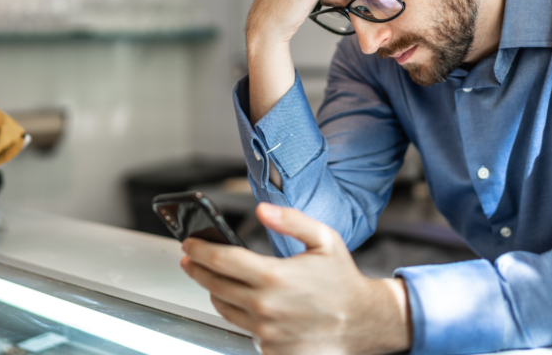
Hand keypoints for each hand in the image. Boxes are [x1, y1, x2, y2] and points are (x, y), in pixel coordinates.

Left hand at [180, 203, 411, 354]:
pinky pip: (242, 329)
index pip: (222, 260)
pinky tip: (245, 303)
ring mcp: (266, 332)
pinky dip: (239, 314)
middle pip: (215, 285)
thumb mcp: (324, 239)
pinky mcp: (270, 349)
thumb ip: (291, 221)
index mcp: (275, 277)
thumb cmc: (342, 281)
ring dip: (215, 292)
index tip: (189, 243)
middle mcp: (265, 306)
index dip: (200, 249)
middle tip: (191, 259)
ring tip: (215, 279)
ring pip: (224, 308)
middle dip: (198, 269)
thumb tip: (262, 210)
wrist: (361, 322)